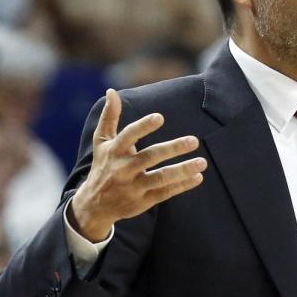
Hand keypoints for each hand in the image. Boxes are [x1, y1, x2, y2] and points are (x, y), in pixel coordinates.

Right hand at [70, 89, 206, 240]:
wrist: (94, 205)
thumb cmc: (104, 165)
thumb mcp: (101, 142)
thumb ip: (109, 116)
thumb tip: (111, 91)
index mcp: (113, 151)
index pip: (128, 136)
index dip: (143, 127)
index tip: (160, 117)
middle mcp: (123, 169)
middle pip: (150, 157)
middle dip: (172, 149)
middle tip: (194, 140)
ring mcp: (133, 187)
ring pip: (160, 178)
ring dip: (182, 170)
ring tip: (202, 162)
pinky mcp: (143, 201)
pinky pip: (165, 193)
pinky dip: (182, 186)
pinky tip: (198, 177)